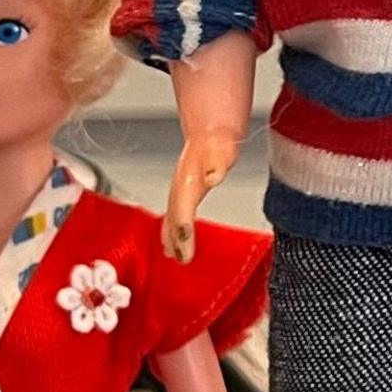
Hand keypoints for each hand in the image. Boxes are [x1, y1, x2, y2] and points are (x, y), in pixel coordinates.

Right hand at [163, 122, 242, 264]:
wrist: (210, 132)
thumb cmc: (216, 142)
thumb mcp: (221, 151)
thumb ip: (218, 164)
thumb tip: (215, 175)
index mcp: (187, 182)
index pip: (182, 210)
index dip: (183, 228)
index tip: (185, 246)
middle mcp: (180, 189)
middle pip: (174, 219)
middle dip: (176, 240)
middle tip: (182, 259)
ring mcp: (180, 191)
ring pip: (171, 218)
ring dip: (171, 237)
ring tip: (172, 255)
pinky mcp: (184, 194)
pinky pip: (175, 215)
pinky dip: (173, 229)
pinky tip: (175, 239)